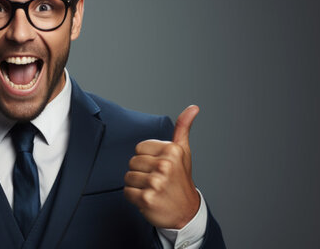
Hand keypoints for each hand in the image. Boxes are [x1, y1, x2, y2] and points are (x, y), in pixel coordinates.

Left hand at [124, 105, 201, 228]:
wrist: (186, 212)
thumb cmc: (181, 180)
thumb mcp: (183, 153)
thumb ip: (183, 128)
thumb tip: (193, 107)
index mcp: (172, 151)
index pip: (139, 148)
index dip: (146, 158)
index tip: (159, 167)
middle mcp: (165, 165)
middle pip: (132, 162)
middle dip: (141, 172)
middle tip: (157, 181)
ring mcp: (156, 183)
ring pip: (128, 177)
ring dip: (137, 185)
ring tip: (153, 190)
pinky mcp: (146, 198)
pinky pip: (126, 192)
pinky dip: (134, 198)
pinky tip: (148, 199)